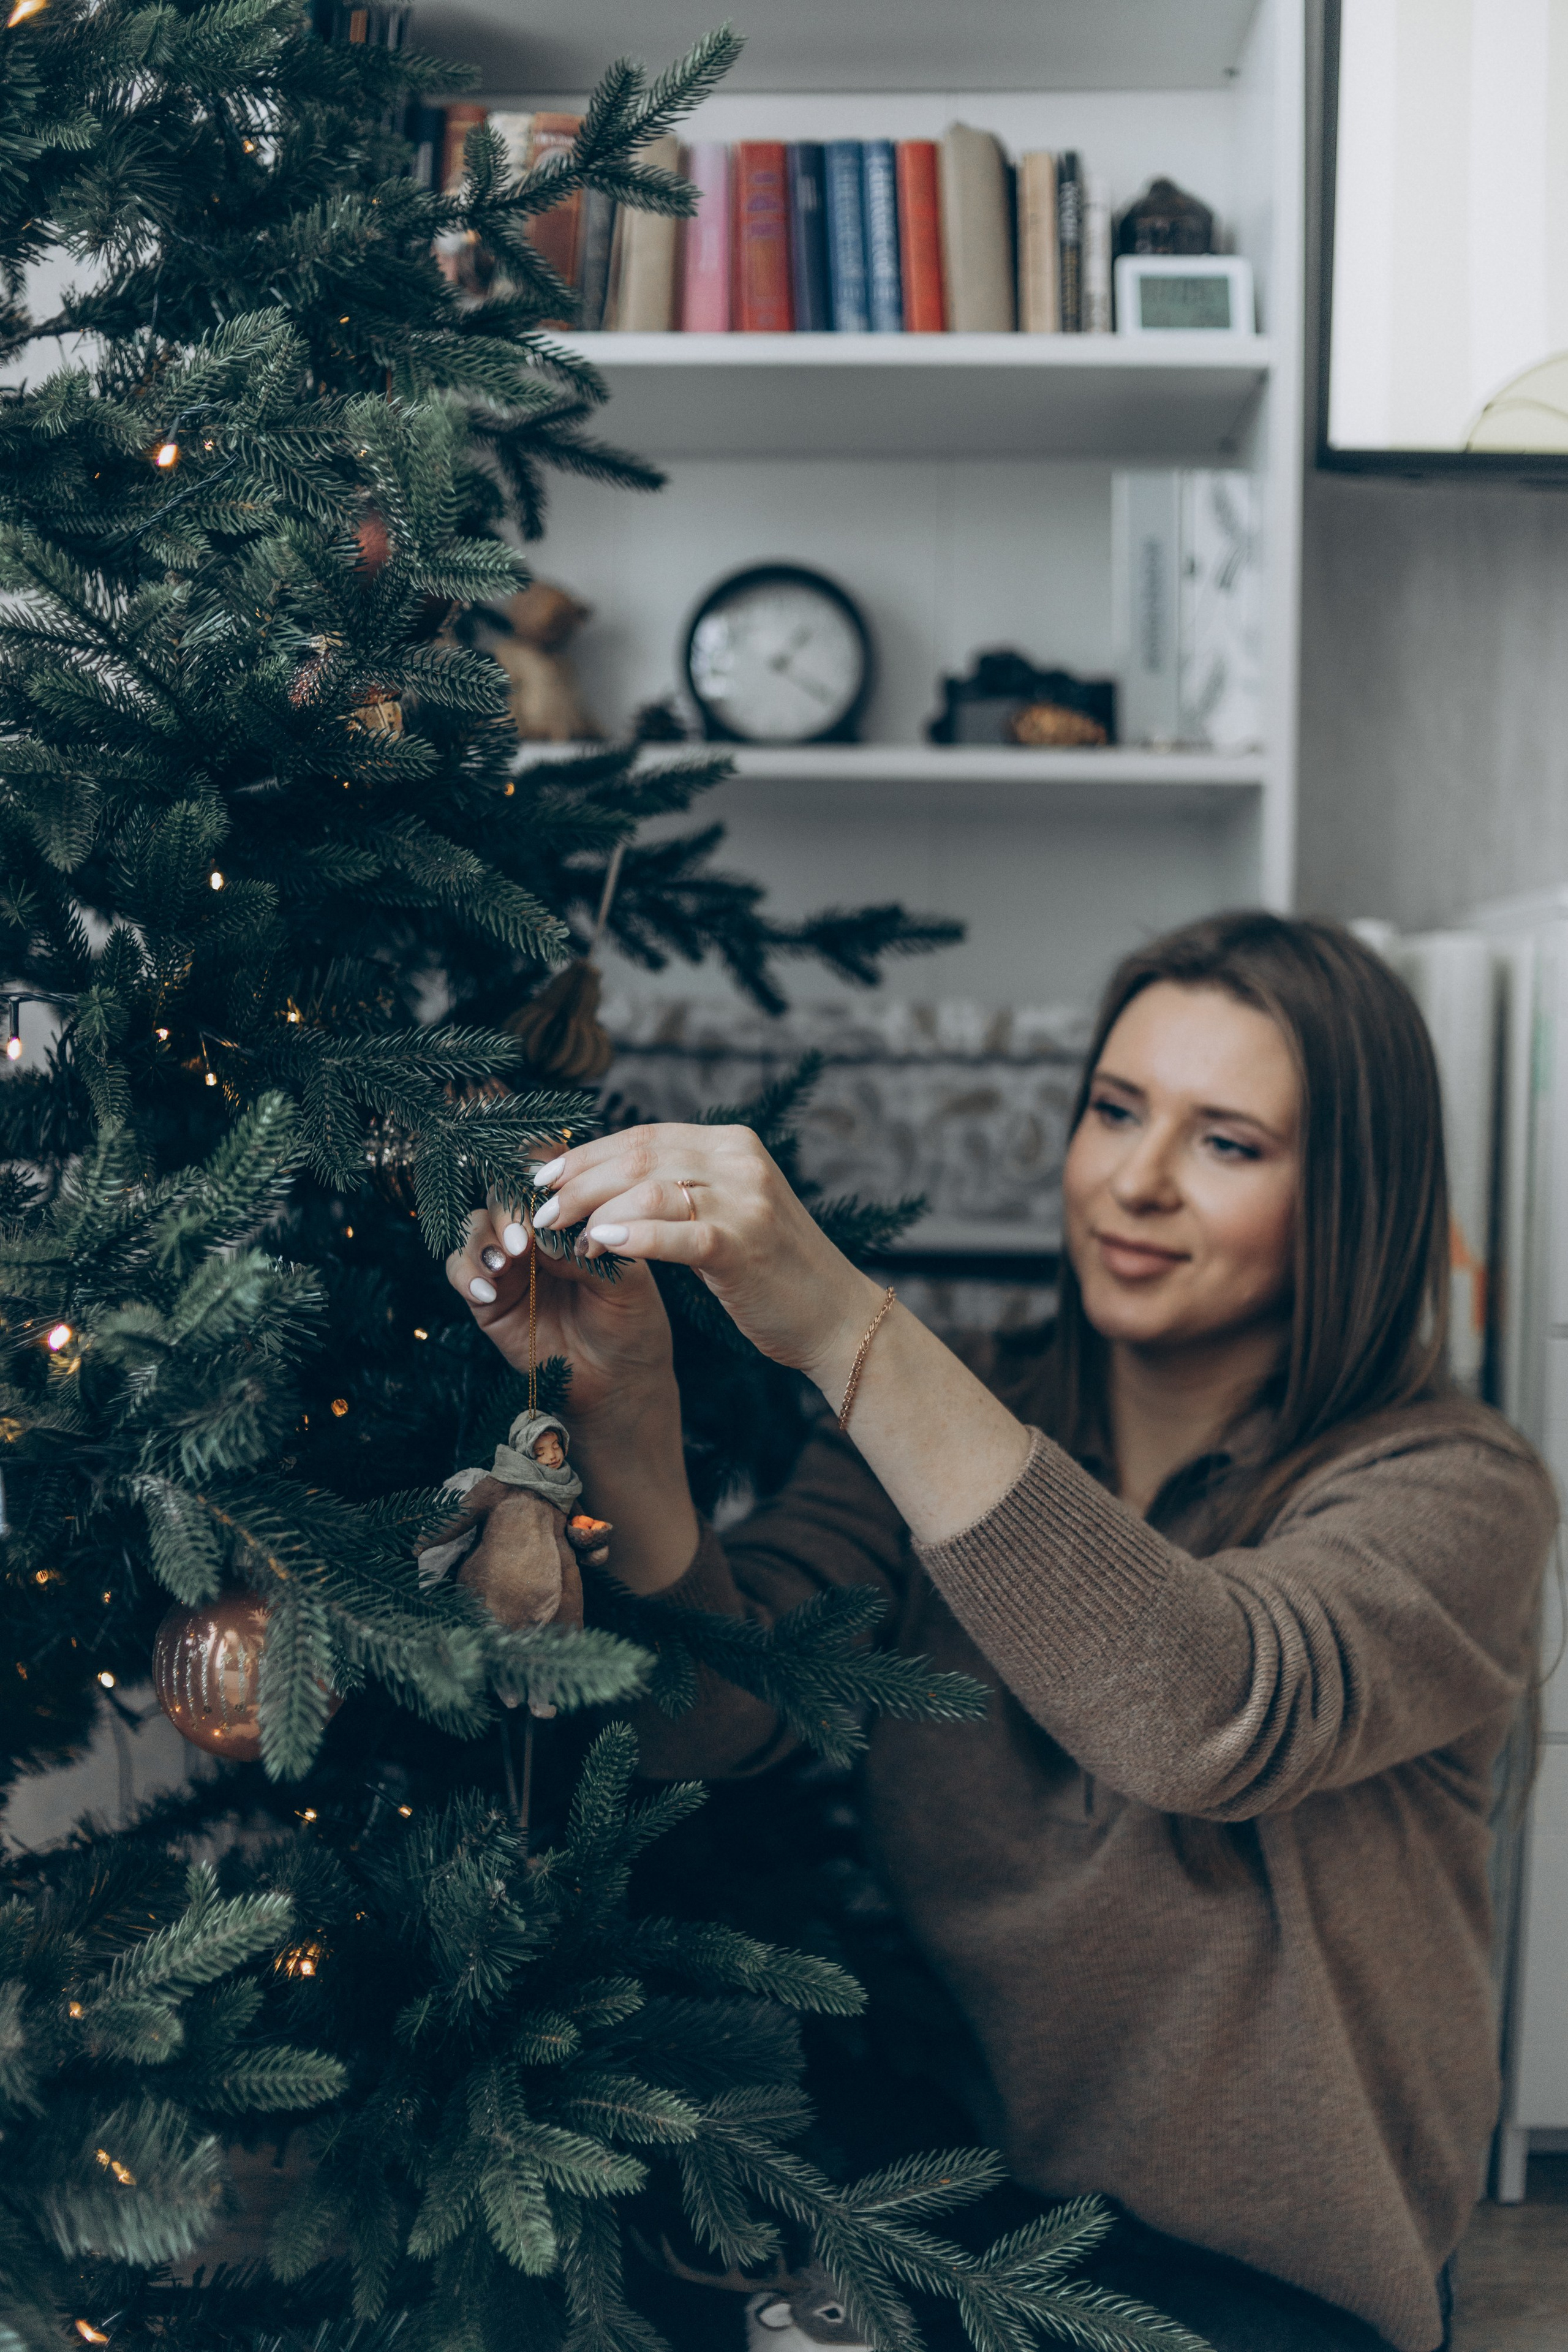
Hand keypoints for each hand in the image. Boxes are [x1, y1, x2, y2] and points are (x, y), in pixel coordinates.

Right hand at [447, 1173, 699, 1597]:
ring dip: (485, 1238)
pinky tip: (489, 1292)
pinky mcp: (488, 1299)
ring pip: (474, 1228)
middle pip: (503, 1197)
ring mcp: (508, 1265)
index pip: (545, 1180)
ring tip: (507, 1261)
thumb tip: (552, 1225)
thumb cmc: (631, 1324)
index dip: (536, 1174)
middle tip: (526, 1238)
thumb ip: (593, 1248)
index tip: (544, 1184)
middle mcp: (536, 1235)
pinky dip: (467, 1274)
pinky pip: (460, 1272)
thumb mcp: (627, 1280)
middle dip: (510, 1210)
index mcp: (572, 1219)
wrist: (620, 1382)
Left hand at [526, 1123, 884, 1397]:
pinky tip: (601, 1245)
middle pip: (638, 1155)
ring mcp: (745, 1200)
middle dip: (580, 1180)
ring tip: (566, 1233)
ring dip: (596, 1210)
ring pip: (649, 1188)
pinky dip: (633, 1235)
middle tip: (542, 1208)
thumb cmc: (773, 1269)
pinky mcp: (744, 1244)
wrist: (834, 1316)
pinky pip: (676, 1232)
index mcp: (732, 1145)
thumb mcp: (731, 1210)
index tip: (544, 1176)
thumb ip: (683, 1186)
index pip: (643, 1136)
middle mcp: (739, 1162)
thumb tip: (607, 1181)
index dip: (587, 1153)